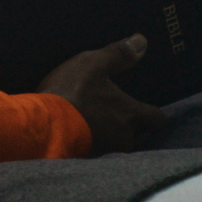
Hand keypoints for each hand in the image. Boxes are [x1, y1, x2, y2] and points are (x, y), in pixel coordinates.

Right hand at [37, 34, 169, 155]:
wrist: (44, 127)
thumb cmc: (73, 93)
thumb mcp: (93, 65)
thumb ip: (118, 54)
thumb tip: (142, 41)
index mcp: (130, 114)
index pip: (156, 119)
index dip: (155, 114)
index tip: (151, 110)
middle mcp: (123, 138)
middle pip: (137, 135)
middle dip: (130, 128)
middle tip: (119, 117)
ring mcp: (105, 152)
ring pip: (116, 147)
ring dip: (109, 138)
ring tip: (96, 128)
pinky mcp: (86, 161)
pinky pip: (96, 155)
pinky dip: (91, 146)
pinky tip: (81, 137)